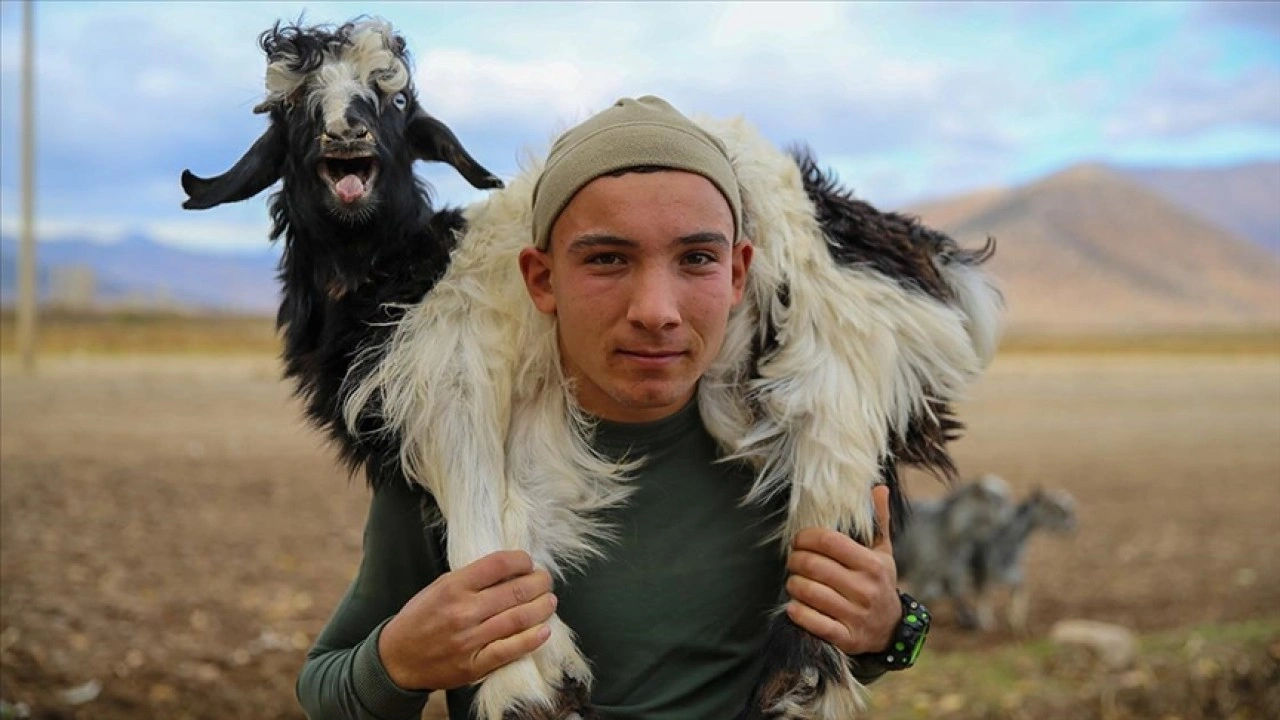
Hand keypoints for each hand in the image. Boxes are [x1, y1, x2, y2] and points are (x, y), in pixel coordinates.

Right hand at [378, 550, 555, 690]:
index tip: (528, 562)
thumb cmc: (420, 618)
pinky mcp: (475, 664)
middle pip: (516, 590)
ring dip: (542, 607)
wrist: (397, 659)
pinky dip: (532, 639)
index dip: (521, 560)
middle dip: (539, 582)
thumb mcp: (438, 587)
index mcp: (454, 587)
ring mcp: (471, 640)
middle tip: (545, 580)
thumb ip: (470, 578)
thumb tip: (509, 570)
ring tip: (550, 600)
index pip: (499, 564)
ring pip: (519, 619)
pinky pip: (510, 649)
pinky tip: (544, 630)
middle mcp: (464, 611)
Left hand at [785, 485, 901, 655]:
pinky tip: (794, 605)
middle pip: (814, 566)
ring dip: (793, 584)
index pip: (829, 542)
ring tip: (794, 580)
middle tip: (792, 559)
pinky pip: (812, 622)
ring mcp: (855, 615)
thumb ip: (878, 521)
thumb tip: (878, 487)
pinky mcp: (846, 637)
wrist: (891, 629)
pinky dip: (797, 612)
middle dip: (795, 560)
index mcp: (872, 564)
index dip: (806, 537)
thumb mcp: (883, 552)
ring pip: (808, 592)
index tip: (798, 539)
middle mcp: (865, 589)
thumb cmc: (880, 582)